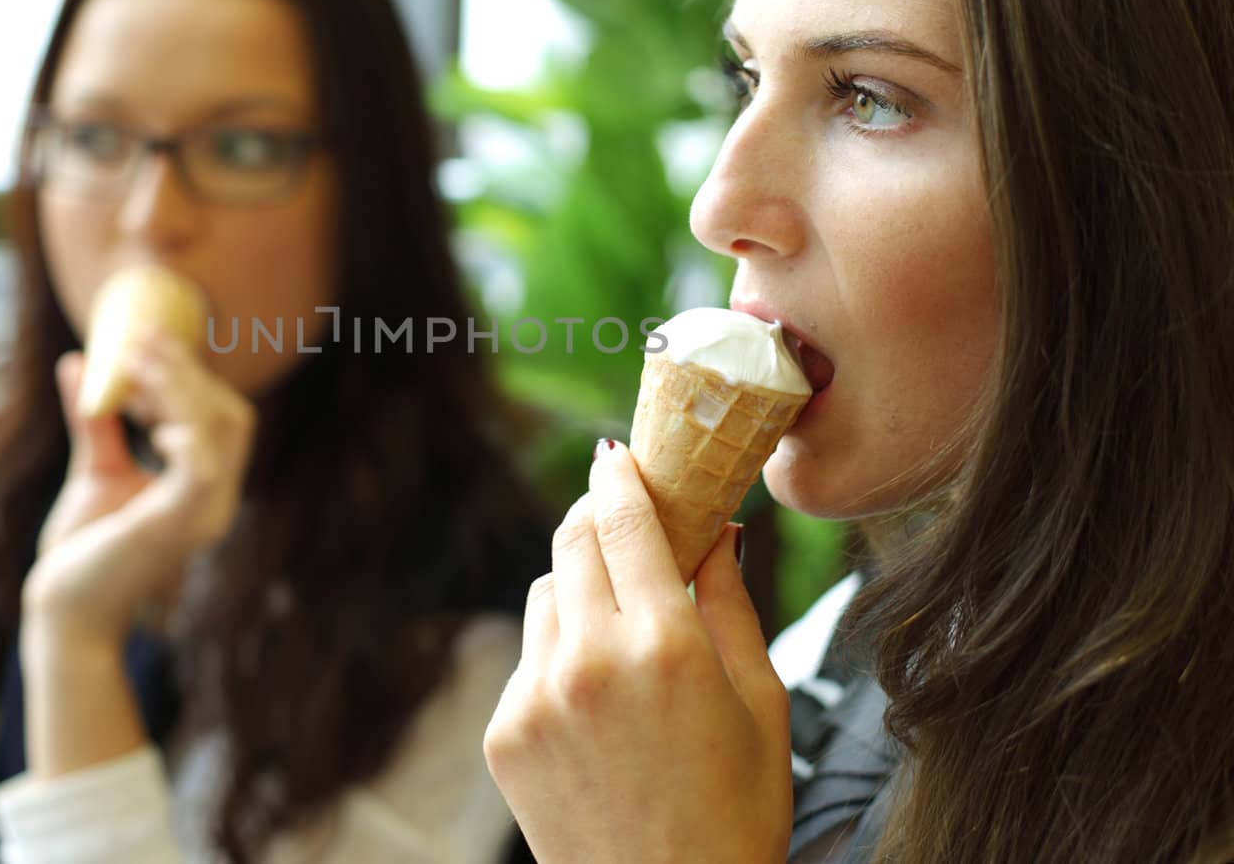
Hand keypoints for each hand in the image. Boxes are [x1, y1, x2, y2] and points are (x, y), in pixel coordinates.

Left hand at [22, 334, 255, 648]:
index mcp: (204, 488)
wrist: (64, 610)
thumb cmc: (82, 551)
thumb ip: (97, 422)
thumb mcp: (95, 470)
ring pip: (217, 430)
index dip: (188, 378)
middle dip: (188, 372)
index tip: (140, 351)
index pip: (221, 419)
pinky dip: (184, 430)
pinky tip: (150, 419)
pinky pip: (200, 466)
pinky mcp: (178, 525)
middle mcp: (215, 500)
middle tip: (142, 338)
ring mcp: (203, 514)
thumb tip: (79, 362)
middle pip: (229, 417)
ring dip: (178, 386)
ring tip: (135, 358)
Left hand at [483, 441, 791, 863]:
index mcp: (666, 646)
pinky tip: (596, 696)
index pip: (623, 521)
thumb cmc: (736, 811)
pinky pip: (528, 657)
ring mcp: (536, 696)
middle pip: (571, 541)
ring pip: (544, 593)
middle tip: (620, 518)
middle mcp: (590, 660)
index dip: (618, 477)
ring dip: (577, 586)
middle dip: (595, 518)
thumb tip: (717, 526)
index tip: (618, 455)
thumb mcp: (761, 702)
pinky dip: (558, 652)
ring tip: (620, 626)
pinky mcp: (504, 730)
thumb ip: (732, 602)